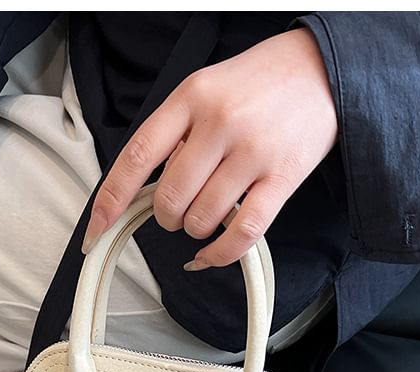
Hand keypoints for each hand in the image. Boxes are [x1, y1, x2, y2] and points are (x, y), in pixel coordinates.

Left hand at [82, 27, 337, 268]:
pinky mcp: (283, 177)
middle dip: (167, 217)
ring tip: (208, 213)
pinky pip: (243, 232)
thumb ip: (176, 132)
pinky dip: (221, 253)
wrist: (321, 69)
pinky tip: (213, 254)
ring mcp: (252, 151)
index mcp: (190, 97)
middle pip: (170, 198)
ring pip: (202, 218)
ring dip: (196, 230)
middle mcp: (219, 123)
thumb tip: (145, 188)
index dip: (111, 198)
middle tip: (179, 210)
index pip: (137, 155)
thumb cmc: (258, 85)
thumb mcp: (206, 88)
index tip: (97, 227)